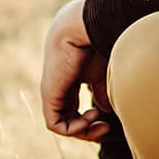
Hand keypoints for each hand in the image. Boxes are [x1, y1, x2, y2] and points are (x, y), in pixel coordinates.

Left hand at [40, 0, 112, 142]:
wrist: (81, 27)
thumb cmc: (95, 44)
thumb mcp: (102, 74)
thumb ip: (102, 94)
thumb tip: (105, 111)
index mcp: (71, 82)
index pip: (76, 110)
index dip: (92, 123)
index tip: (109, 123)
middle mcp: (60, 89)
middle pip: (70, 120)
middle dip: (89, 130)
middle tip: (106, 128)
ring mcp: (53, 92)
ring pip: (62, 124)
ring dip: (83, 131)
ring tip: (98, 119)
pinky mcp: (49, 95)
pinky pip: (55, 124)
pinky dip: (73, 128)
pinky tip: (89, 118)